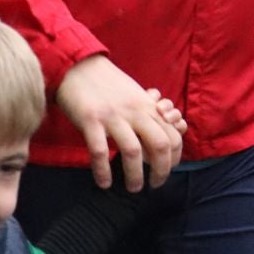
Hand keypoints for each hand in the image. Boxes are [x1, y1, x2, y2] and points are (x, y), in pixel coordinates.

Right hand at [53, 55, 183, 192]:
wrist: (78, 66)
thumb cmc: (108, 84)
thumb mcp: (135, 95)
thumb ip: (147, 114)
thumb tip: (158, 139)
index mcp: (147, 106)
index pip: (172, 135)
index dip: (175, 157)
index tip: (167, 169)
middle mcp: (135, 112)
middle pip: (160, 144)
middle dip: (161, 170)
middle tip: (155, 184)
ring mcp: (113, 116)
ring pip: (132, 152)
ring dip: (135, 176)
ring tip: (133, 188)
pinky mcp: (90, 120)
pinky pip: (99, 152)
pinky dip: (103, 171)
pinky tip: (104, 183)